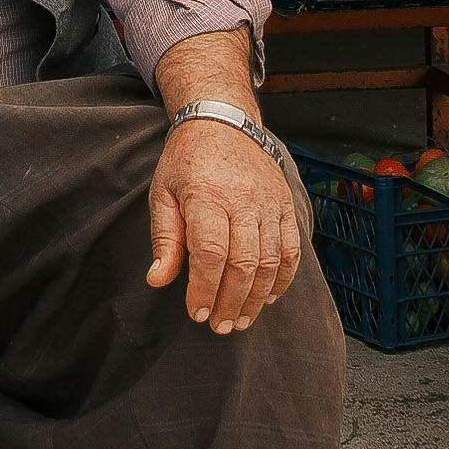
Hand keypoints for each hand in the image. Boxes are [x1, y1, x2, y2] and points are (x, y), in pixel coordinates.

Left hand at [145, 119, 301, 335]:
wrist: (223, 122)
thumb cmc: (187, 162)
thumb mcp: (163, 193)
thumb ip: (165, 239)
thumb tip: (158, 280)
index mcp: (207, 195)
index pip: (211, 252)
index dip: (205, 288)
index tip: (196, 312)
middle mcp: (243, 199)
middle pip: (244, 262)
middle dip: (232, 302)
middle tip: (220, 326)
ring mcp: (270, 202)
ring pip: (270, 260)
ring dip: (257, 297)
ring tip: (242, 320)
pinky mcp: (286, 205)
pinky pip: (291, 249)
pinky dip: (282, 279)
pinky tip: (267, 297)